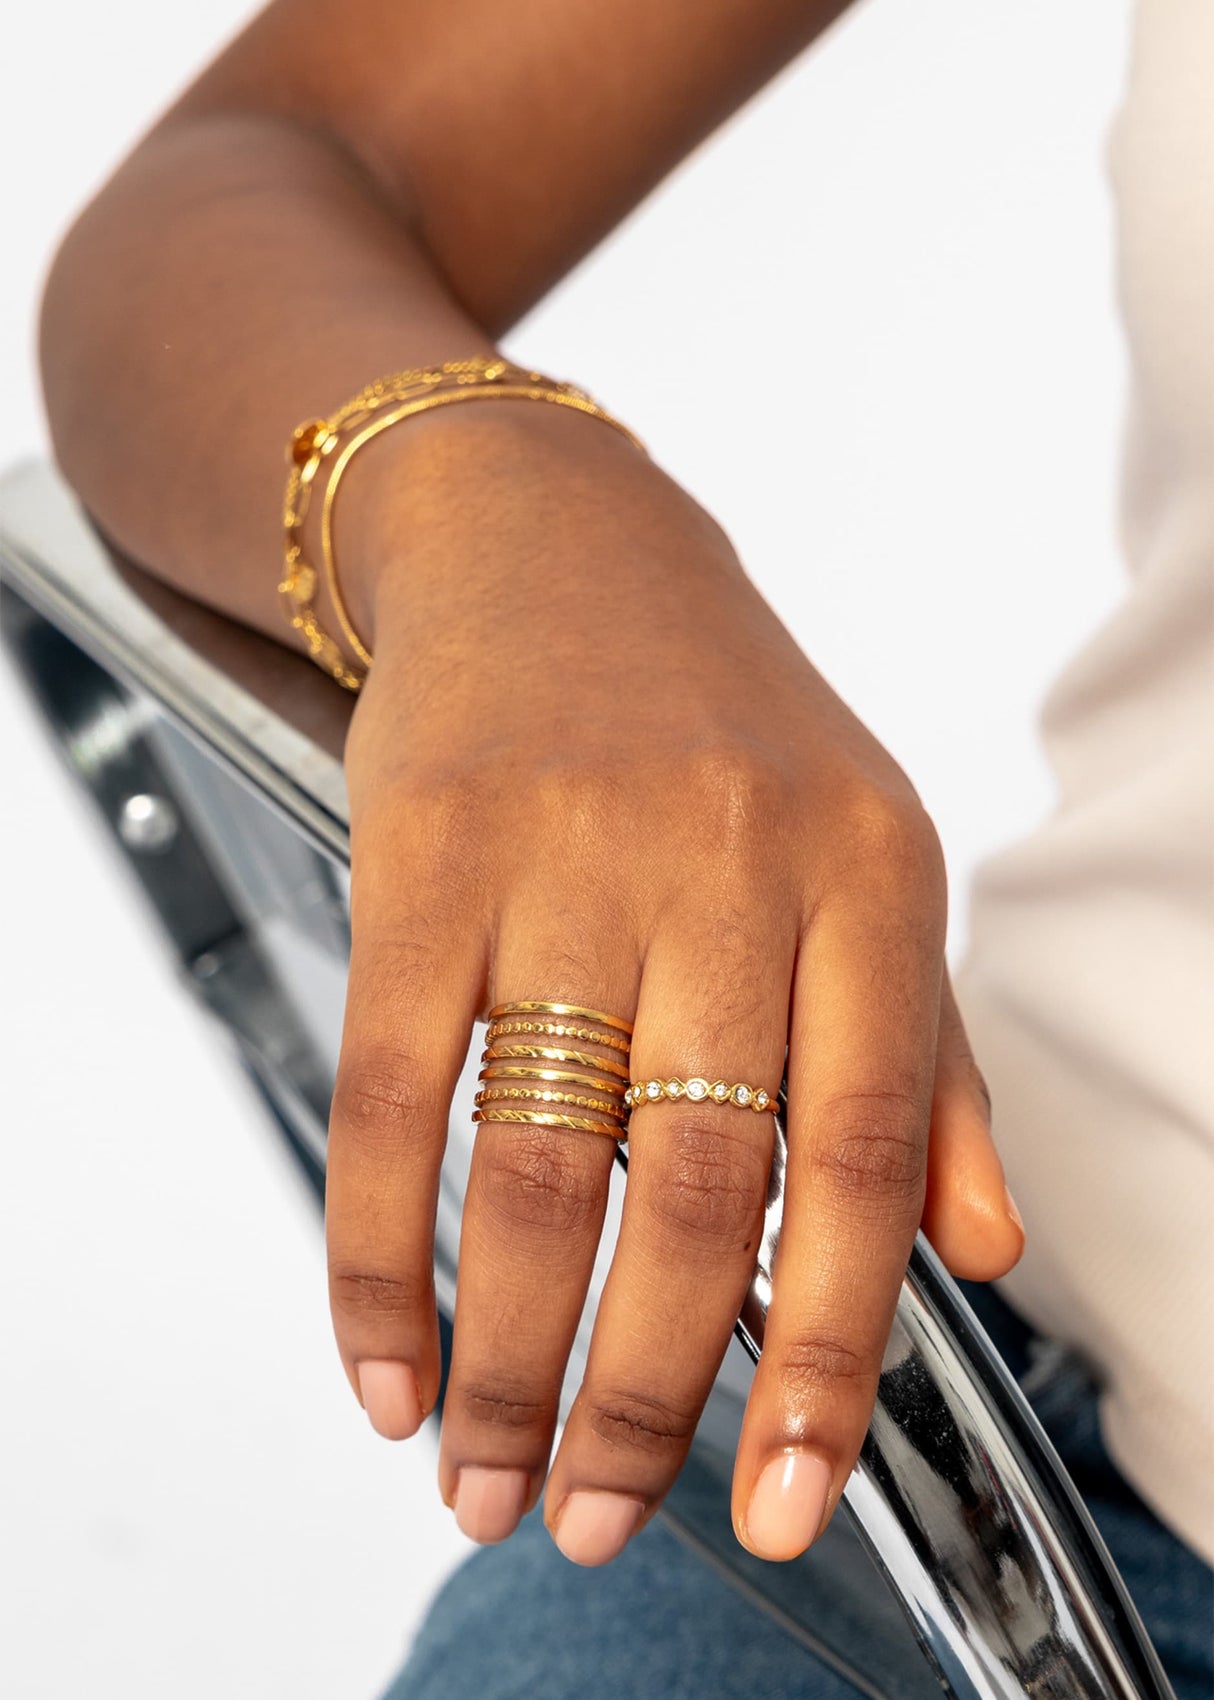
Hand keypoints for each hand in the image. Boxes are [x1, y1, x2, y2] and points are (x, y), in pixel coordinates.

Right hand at [324, 399, 1023, 1564]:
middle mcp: (730, 864)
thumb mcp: (868, 857)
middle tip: (600, 1518)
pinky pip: (393, 1091)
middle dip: (645, 1393)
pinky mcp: (422, 849)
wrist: (550, 542)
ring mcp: (567, 853)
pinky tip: (383, 1361)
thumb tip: (981, 1256)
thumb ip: (934, 1061)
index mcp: (869, 877)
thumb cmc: (722, 727)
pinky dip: (376, 1252)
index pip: (873, 1151)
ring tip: (487, 1477)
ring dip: (509, 1358)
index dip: (833, 1346)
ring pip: (540, 1162)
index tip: (788, 1493)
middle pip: (699, 1184)